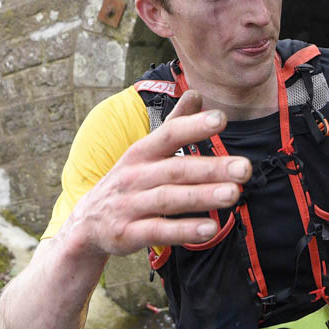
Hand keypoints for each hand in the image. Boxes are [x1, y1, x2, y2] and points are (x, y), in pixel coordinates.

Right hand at [63, 90, 248, 256]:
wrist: (85, 225)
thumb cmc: (127, 183)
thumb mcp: (144, 152)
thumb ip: (173, 125)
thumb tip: (197, 94)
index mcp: (141, 153)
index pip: (168, 134)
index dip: (194, 126)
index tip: (221, 119)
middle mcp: (134, 176)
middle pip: (175, 169)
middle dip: (211, 168)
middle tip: (244, 168)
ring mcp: (129, 205)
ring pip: (168, 199)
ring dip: (202, 196)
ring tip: (233, 195)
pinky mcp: (127, 233)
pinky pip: (157, 231)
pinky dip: (183, 230)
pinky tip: (210, 229)